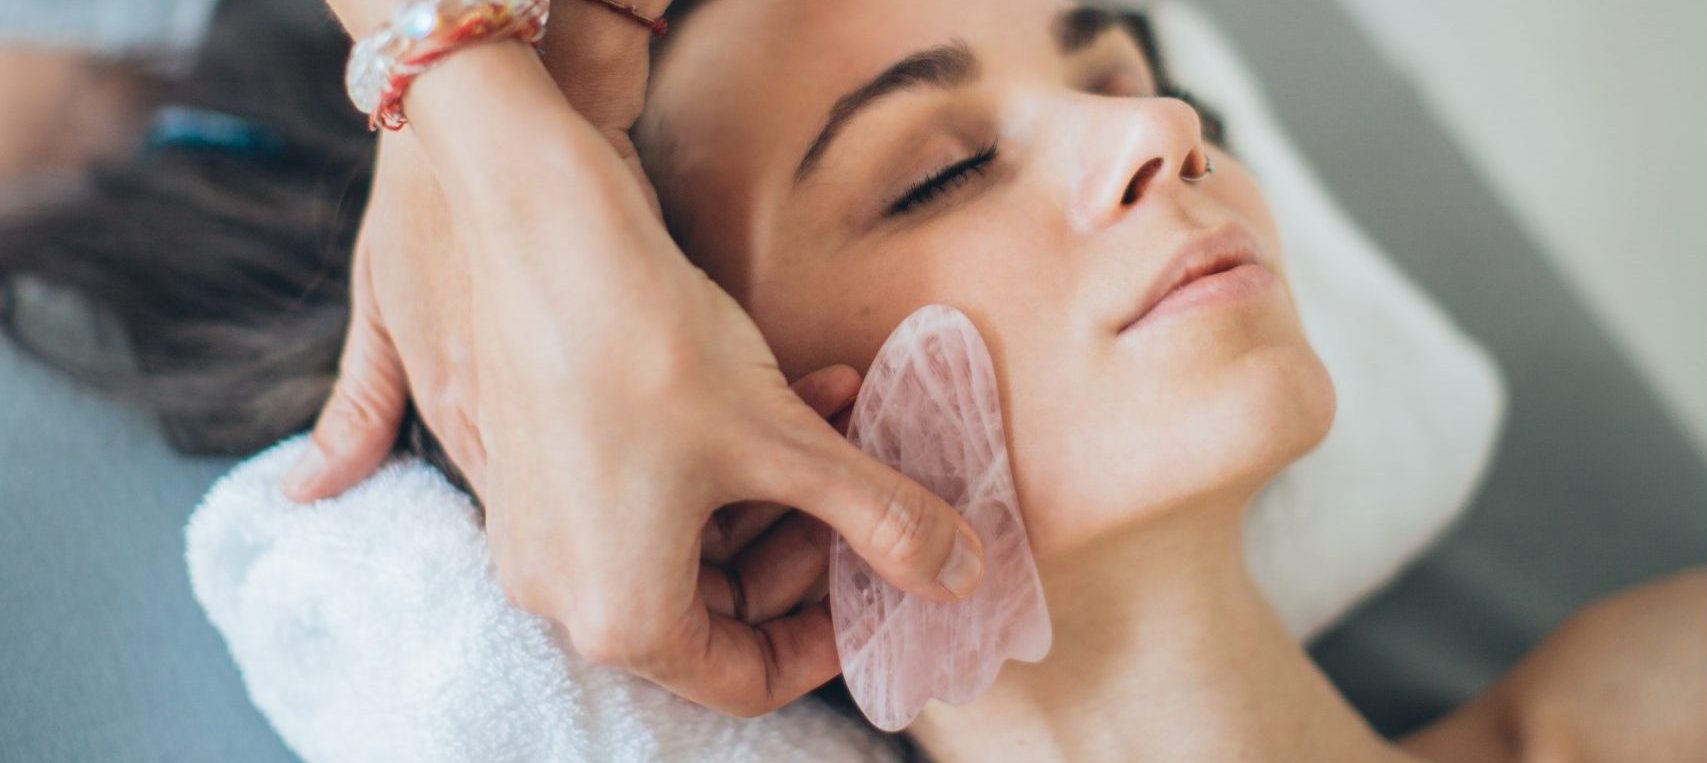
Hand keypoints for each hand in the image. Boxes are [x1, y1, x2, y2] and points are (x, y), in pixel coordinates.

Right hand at [289, 8, 985, 715]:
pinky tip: (792, 390)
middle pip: (719, 612)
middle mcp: (564, 592)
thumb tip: (961, 577)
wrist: (541, 231)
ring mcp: (541, 531)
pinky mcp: (537, 469)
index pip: (745, 679)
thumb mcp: (791, 446)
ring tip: (841, 416)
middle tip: (867, 492)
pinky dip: (723, 459)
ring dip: (778, 489)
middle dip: (809, 546)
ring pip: (689, 544)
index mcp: (621, 619)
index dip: (830, 641)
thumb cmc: (651, 348)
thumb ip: (883, 522)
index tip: (881, 589)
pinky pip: (646, 497)